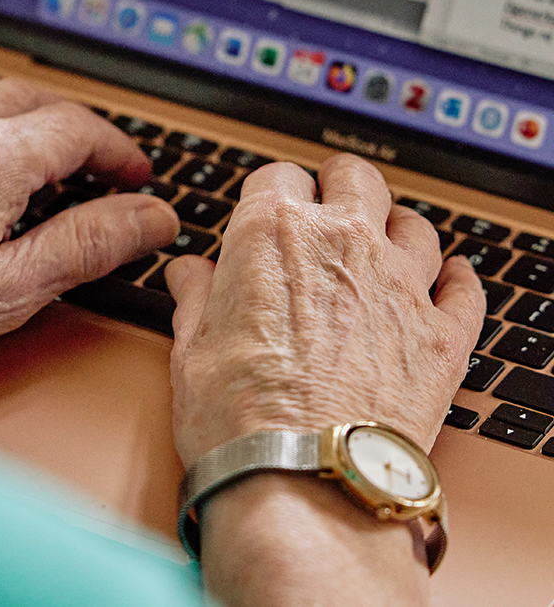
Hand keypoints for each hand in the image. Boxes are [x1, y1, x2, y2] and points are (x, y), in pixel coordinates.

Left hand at [0, 76, 178, 392]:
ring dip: (26, 118)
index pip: (79, 127)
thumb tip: (149, 218)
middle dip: (80, 129)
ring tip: (42, 161)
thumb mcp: (8, 291)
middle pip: (36, 101)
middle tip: (101, 169)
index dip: (119, 151)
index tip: (135, 177)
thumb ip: (87, 245)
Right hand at [165, 154, 482, 467]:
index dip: (268, 196)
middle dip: (337, 187)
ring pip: (414, 224)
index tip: (265, 214)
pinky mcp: (442, 335)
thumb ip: (195, 296)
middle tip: (325, 209)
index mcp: (271, 233)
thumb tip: (189, 274)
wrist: (304, 478)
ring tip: (380, 249)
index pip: (276, 177)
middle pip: (354, 176)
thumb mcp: (190, 348)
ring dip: (394, 229)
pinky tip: (443, 281)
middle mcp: (342, 242)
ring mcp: (400, 285)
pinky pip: (465, 286)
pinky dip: (454, 280)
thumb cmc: (239, 418)